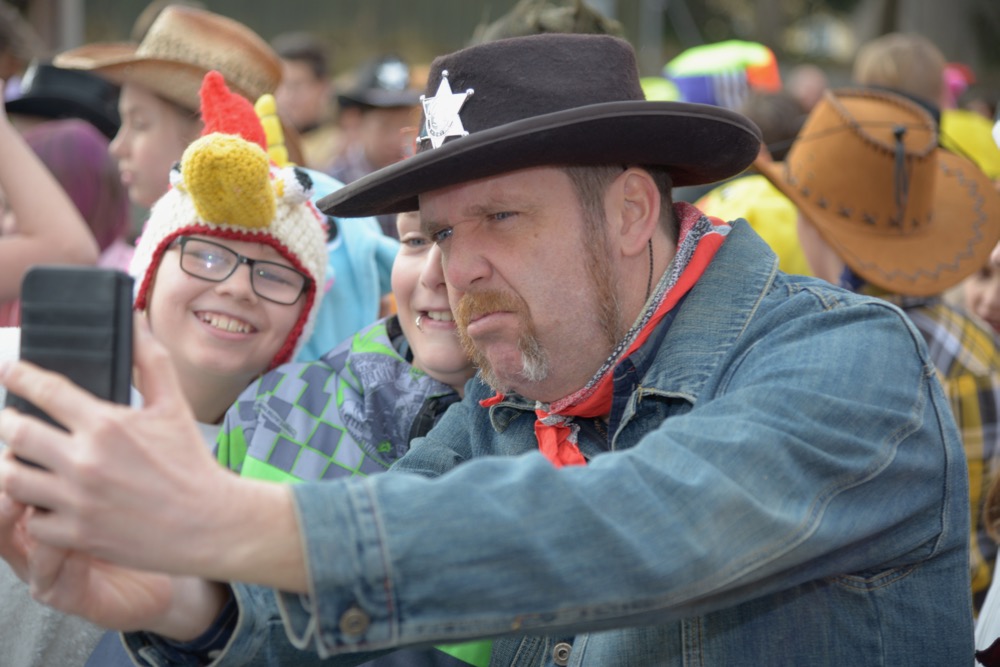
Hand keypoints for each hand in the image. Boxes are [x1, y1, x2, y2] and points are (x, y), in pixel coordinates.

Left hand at [0, 314, 232, 574]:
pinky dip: (36, 509)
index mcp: (106, 424)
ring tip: (24, 460)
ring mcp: (77, 500)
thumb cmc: (191, 463)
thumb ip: (150, 360)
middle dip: (8, 422)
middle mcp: (85, 460)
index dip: (19, 376)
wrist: (208, 522)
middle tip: (14, 421)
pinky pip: (31, 519)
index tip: (11, 372)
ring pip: (12, 477)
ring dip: (14, 465)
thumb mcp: (174, 405)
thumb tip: (135, 320)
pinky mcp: (76, 534)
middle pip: (13, 432)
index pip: (45, 389)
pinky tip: (50, 500)